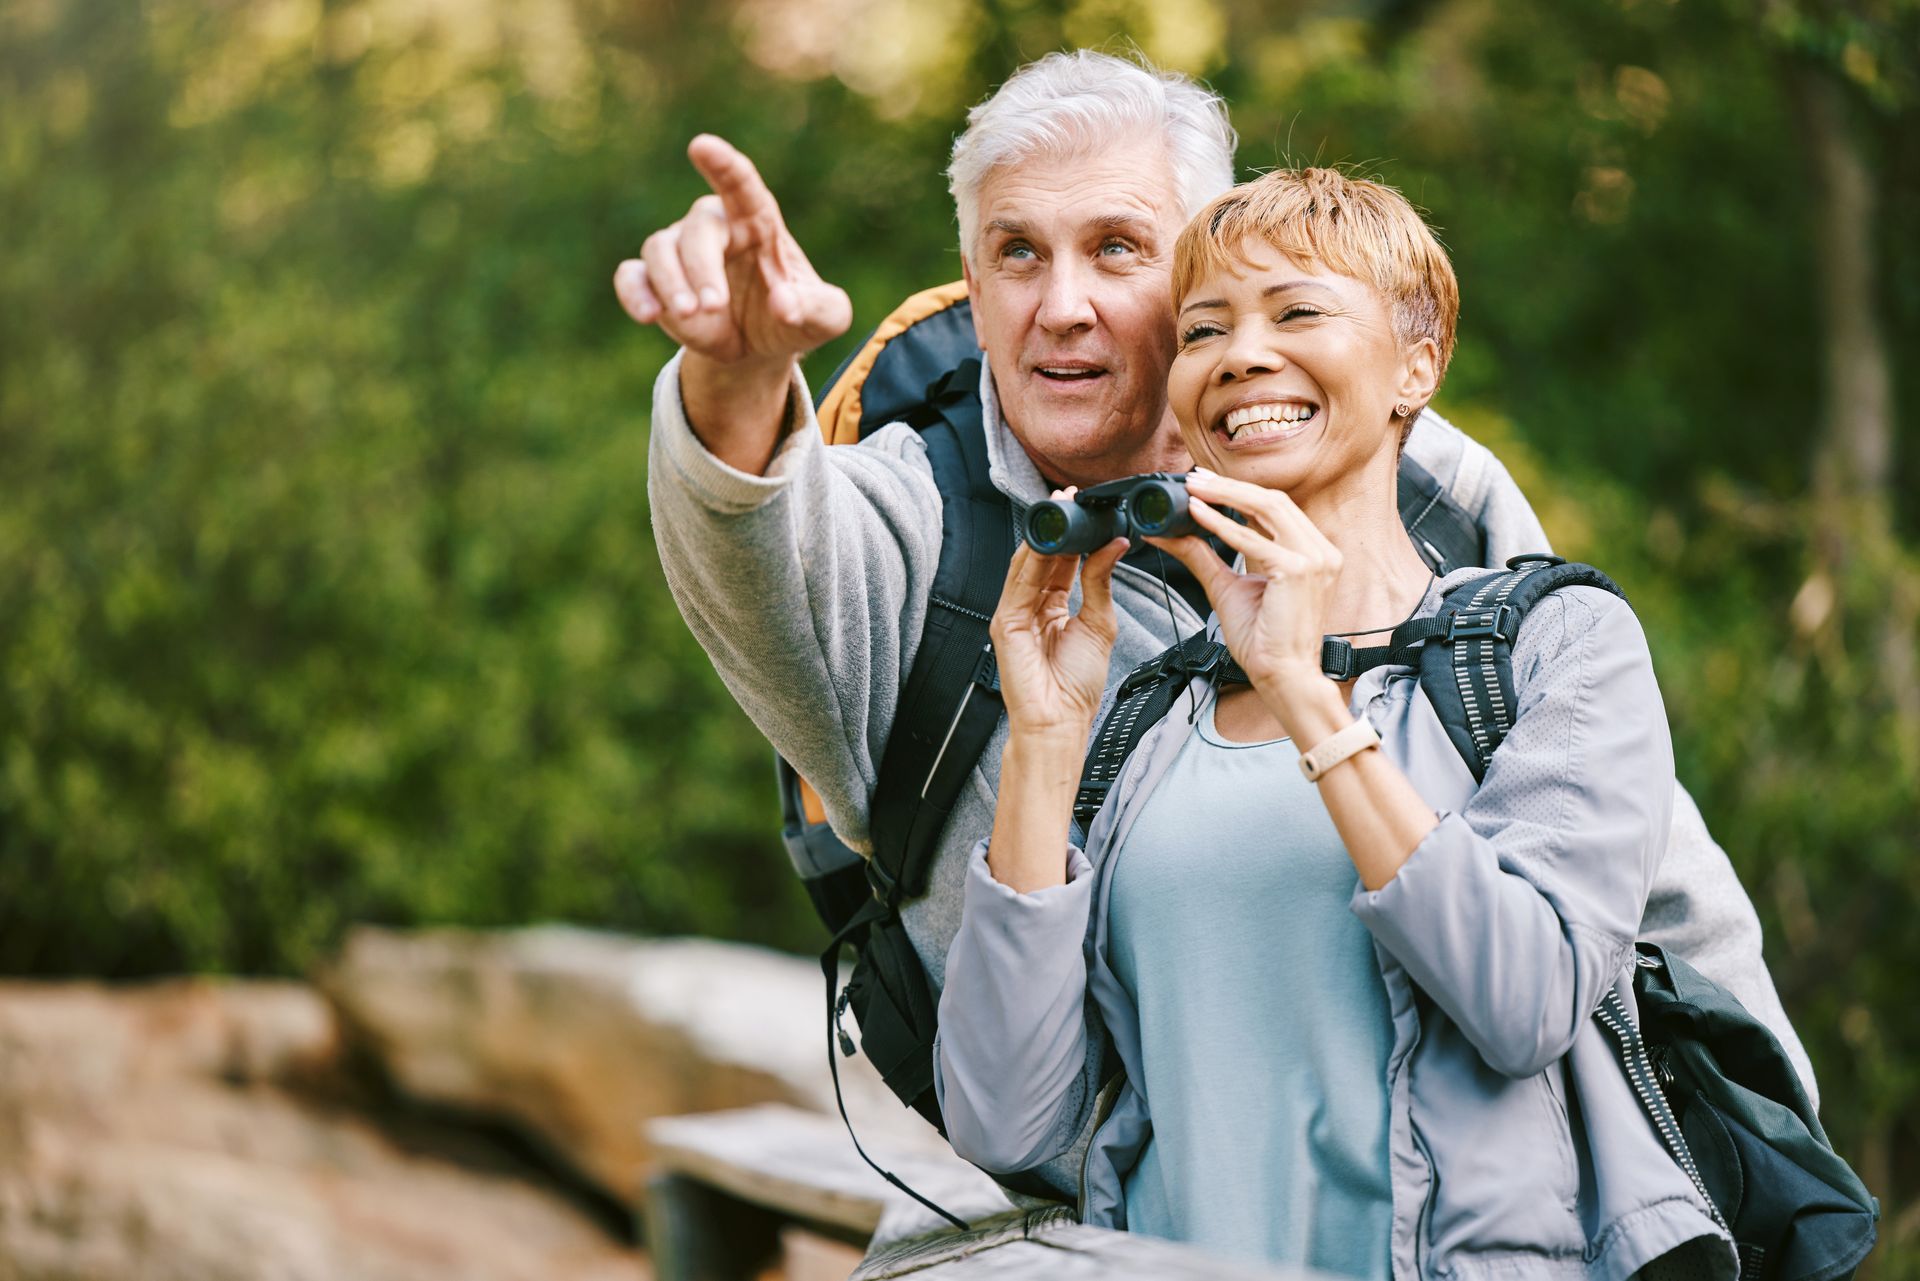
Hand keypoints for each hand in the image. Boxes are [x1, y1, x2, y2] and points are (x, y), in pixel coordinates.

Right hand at [612, 136, 850, 368]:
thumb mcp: (824, 319)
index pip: (740, 183)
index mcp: (758, 221)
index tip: (701, 146)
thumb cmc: (795, 318)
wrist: (758, 350)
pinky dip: (635, 294)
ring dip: (670, 282)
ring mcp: (680, 252)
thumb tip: (784, 305)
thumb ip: (816, 309)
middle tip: (713, 305)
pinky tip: (649, 315)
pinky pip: (631, 277)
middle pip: (697, 229)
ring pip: (659, 249)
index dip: (722, 164)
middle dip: (701, 267)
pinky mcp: (654, 282)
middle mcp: (715, 228)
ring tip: (689, 315)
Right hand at [989, 516, 1128, 743]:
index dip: (1073, 533)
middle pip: (1040, 557)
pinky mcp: (1004, 624)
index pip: (1060, 560)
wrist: (1060, 723)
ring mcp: (1013, 614)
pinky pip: (1018, 585)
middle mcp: (1030, 606)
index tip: (1086, 507)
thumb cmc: (1076, 685)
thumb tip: (1115, 544)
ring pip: (1026, 564)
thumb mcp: (1099, 623)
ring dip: (1043, 536)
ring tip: (1060, 510)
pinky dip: (1032, 561)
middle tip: (1071, 498)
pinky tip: (1048, 542)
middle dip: (1056, 526)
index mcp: (1051, 606)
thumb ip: (1101, 582)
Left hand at [1144, 469, 1341, 729]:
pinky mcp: (1299, 571)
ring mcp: (1315, 559)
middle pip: (1272, 500)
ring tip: (1194, 488)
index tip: (1205, 481)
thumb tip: (1169, 534)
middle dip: (1229, 486)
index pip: (1274, 508)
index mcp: (1312, 552)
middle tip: (1194, 477)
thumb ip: (1203, 556)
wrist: (1282, 674)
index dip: (1239, 491)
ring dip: (1226, 495)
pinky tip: (1198, 514)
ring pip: (1267, 508)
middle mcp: (1320, 550)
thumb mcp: (1227, 587)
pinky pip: (1253, 540)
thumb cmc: (1263, 639)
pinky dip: (1222, 524)